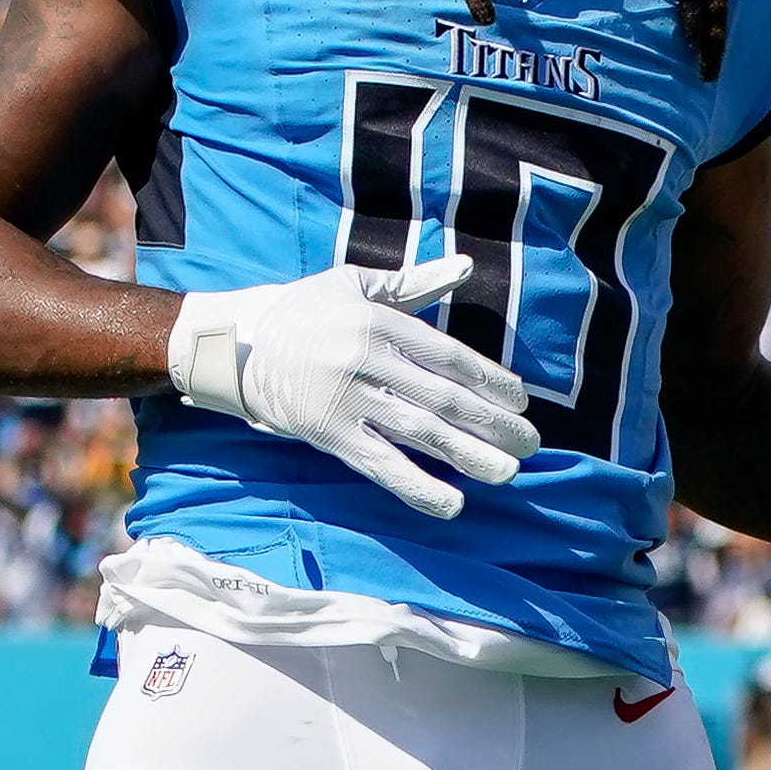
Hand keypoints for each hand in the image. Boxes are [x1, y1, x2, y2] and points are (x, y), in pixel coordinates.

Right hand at [164, 253, 530, 520]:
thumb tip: (465, 266)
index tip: (521, 401)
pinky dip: (417, 486)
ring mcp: (347, 398)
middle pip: (443, 397)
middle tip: (531, 444)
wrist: (239, 344)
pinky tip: (451, 503)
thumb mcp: (357, 285)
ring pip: (419, 432)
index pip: (449, 355)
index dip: (490, 380)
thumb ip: (415, 283)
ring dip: (468, 456)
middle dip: (492, 423)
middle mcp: (367, 358)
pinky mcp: (328, 433)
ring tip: (507, 474)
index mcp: (380, 321)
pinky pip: (380, 464)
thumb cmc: (307, 312)